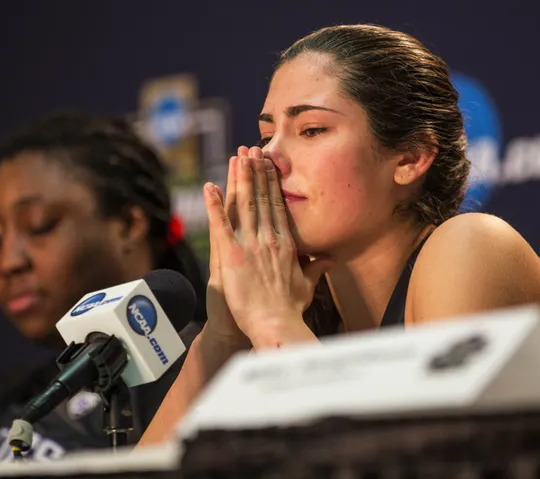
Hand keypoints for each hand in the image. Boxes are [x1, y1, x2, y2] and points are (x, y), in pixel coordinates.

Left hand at [203, 146, 333, 347]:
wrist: (275, 324)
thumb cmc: (290, 309)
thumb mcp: (307, 284)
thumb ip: (316, 267)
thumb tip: (330, 258)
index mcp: (285, 243)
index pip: (278, 206)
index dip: (272, 183)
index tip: (269, 164)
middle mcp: (269, 238)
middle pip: (261, 198)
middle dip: (256, 171)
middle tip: (251, 150)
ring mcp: (249, 245)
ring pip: (243, 204)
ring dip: (239, 179)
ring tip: (236, 157)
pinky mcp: (231, 254)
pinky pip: (220, 225)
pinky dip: (213, 205)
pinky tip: (208, 187)